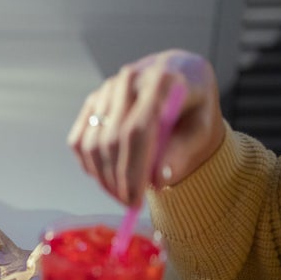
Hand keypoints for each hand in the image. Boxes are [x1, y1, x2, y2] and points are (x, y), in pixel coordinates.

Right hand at [67, 49, 226, 206]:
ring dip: (103, 177)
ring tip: (121, 194)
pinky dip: (89, 165)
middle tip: (129, 204)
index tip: (135, 199)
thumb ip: (183, 151)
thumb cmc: (192, 105)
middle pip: (112, 139)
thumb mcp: (201, 127)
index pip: (138, 130)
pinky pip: (79, 141)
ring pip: (92, 144)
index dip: (133, 169)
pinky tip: (106, 177)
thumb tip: (158, 180)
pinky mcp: (92, 101)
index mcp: (162, 81)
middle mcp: (129, 80)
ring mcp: (106, 90)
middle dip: (118, 179)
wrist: (177, 75)